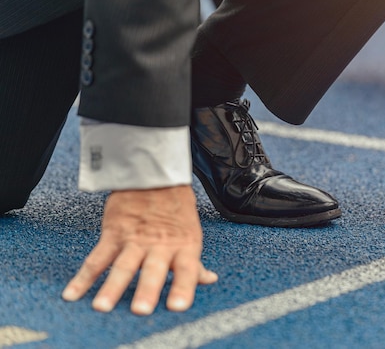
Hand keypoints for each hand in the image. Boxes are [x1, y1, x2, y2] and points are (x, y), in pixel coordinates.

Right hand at [62, 185, 217, 314]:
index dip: (183, 287)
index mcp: (184, 245)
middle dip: (147, 289)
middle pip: (153, 269)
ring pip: (122, 265)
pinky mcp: (114, 233)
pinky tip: (73, 293)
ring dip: (112, 287)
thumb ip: (194, 263)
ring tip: (103, 306)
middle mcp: (160, 245)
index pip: (187, 270)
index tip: (177, 306)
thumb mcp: (190, 233)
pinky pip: (97, 258)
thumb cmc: (175, 208)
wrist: (154, 176)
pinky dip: (84, 277)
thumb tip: (209, 280)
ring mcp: (135, 240)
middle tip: (141, 310)